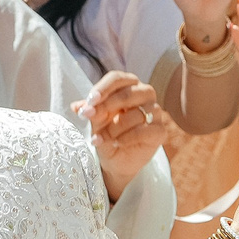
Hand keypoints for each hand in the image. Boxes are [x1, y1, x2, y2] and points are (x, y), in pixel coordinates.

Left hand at [77, 71, 165, 203]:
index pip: (117, 78)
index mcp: (129, 85)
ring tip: (100, 138)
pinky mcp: (160, 131)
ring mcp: (155, 113)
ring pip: (135, 115)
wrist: (116, 159)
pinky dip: (127, 138)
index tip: (90, 101)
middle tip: (89, 116)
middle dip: (106, 106)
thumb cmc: (107, 132)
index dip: (103, 88)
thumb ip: (91, 111)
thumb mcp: (96, 120)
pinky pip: (144, 131)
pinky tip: (116, 143)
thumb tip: (78, 107)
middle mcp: (145, 94)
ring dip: (113, 128)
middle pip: (128, 93)